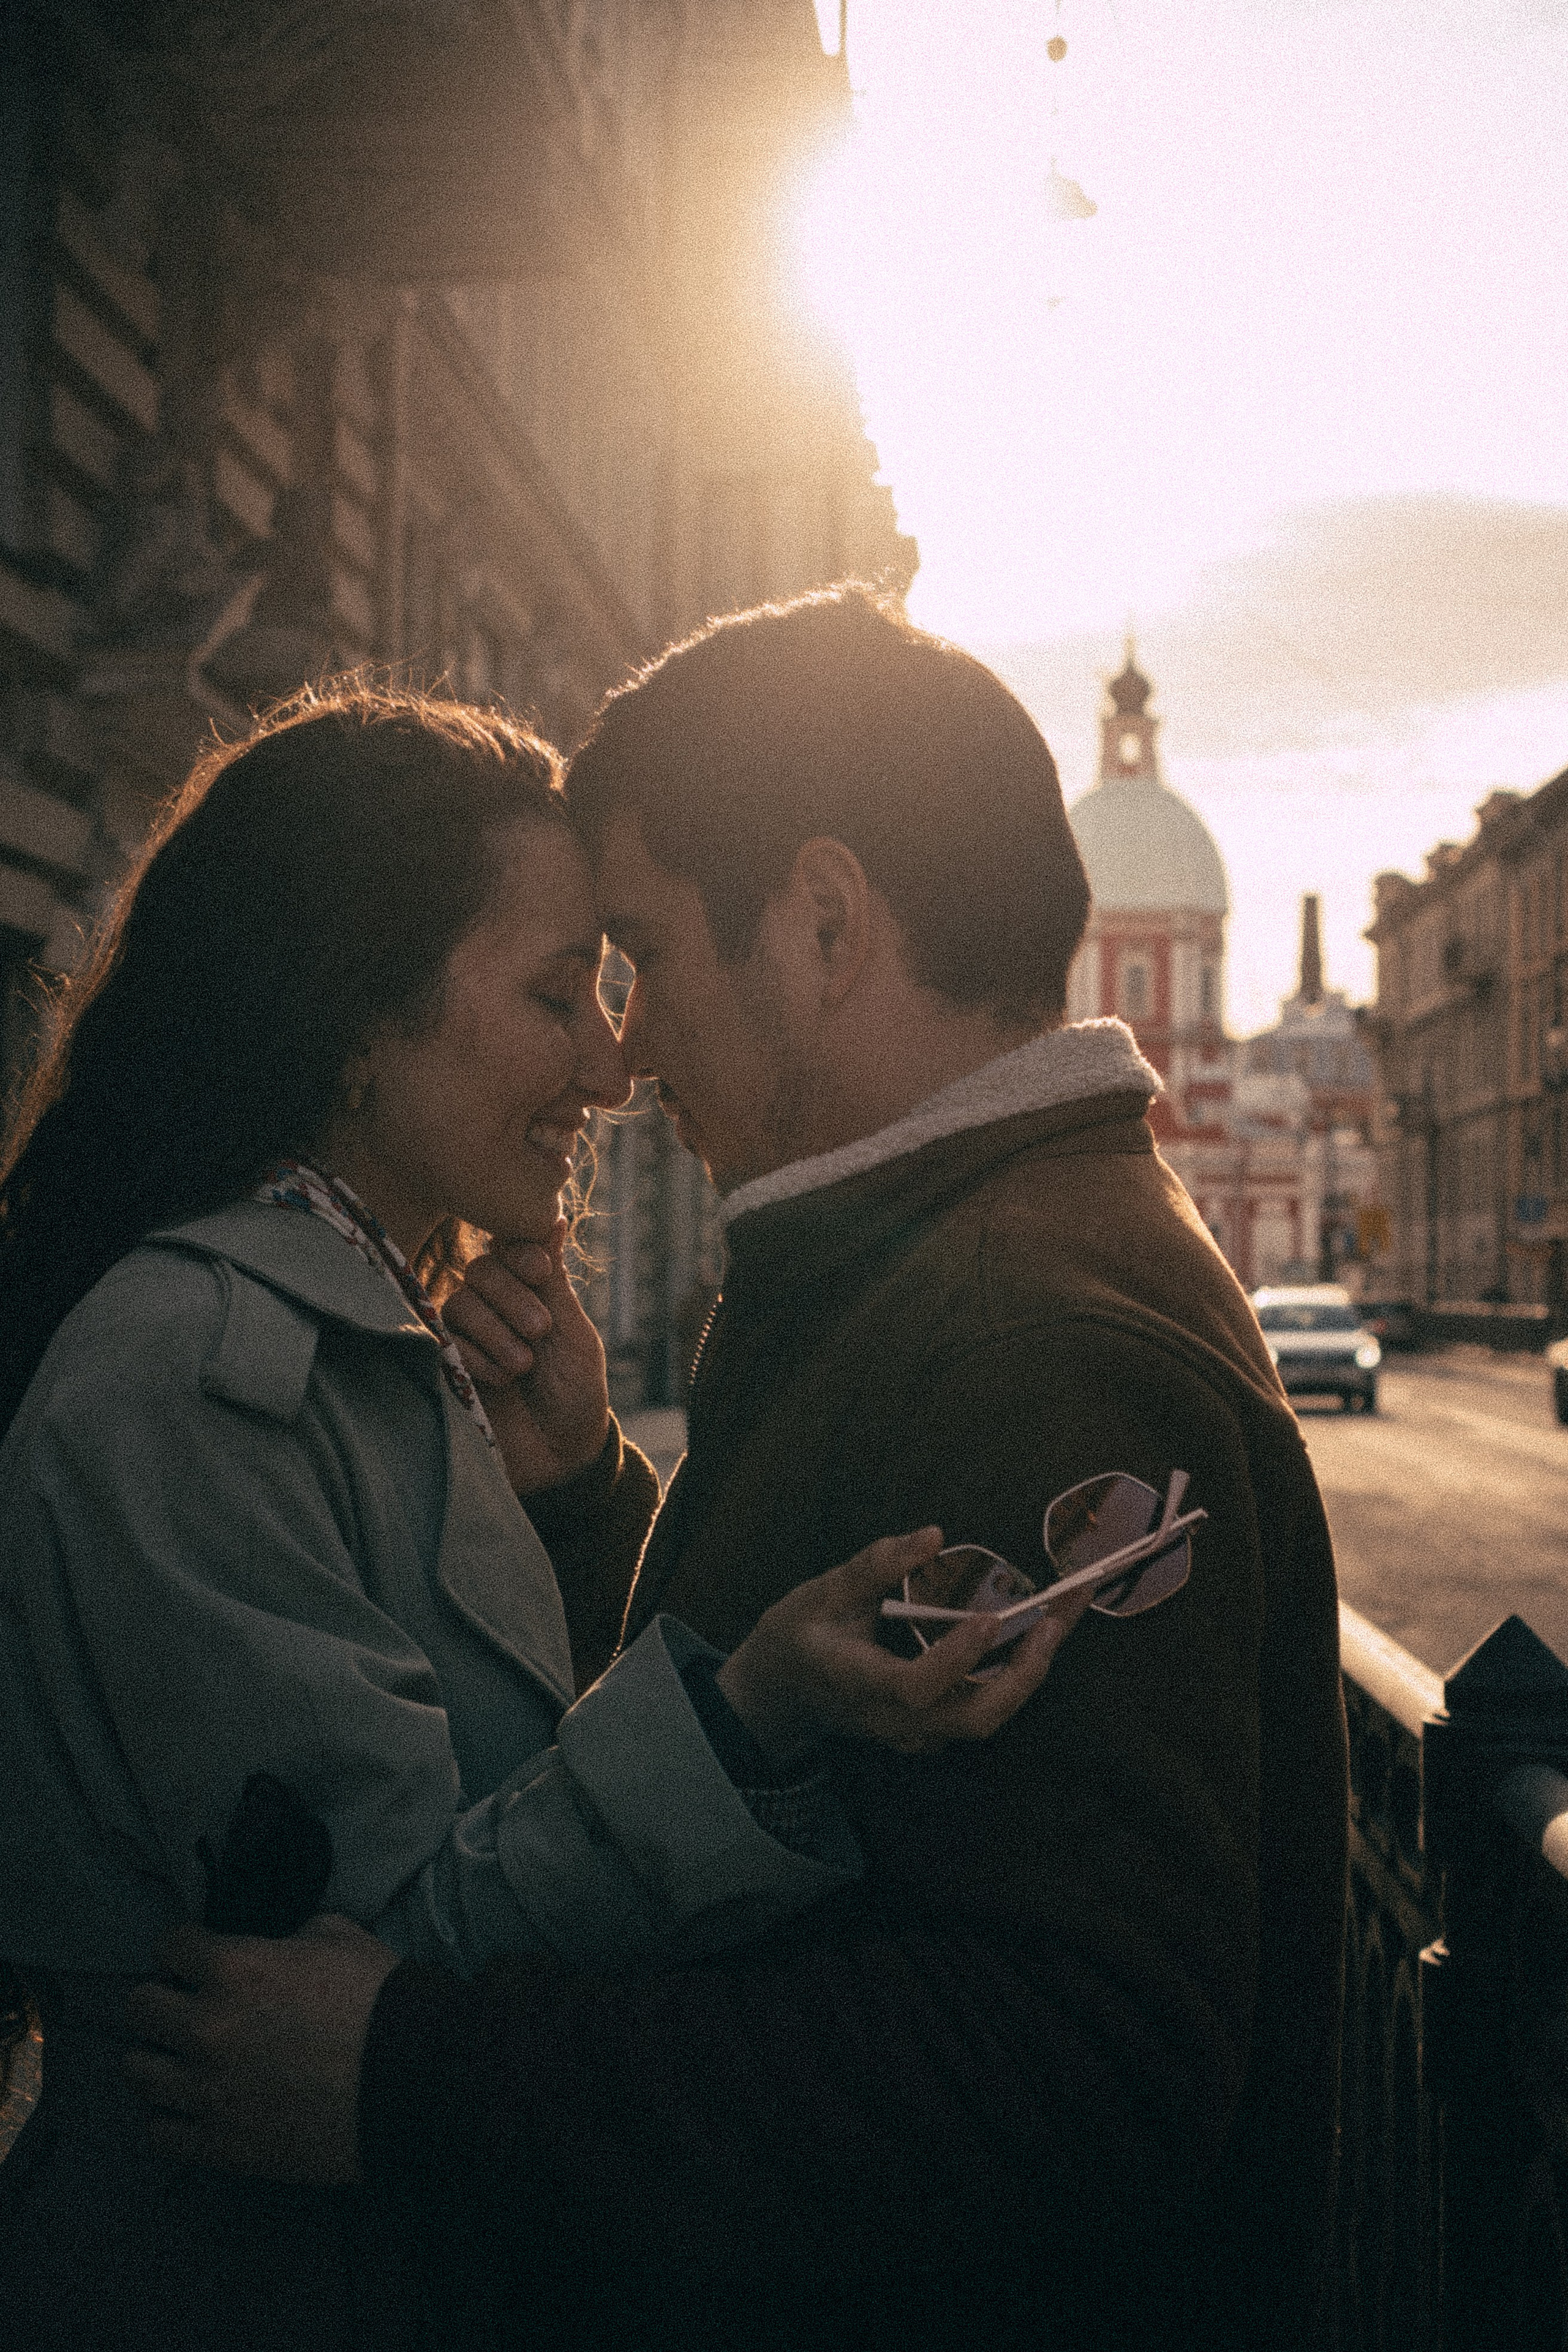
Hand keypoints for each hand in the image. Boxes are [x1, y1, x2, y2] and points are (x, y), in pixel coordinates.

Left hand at [122, 1914, 398, 2182]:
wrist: (413, 2080)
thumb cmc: (380, 1999)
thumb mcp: (337, 1935)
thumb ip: (286, 1935)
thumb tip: (270, 1946)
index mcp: (235, 1967)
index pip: (169, 1945)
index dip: (186, 1948)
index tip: (198, 1959)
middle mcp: (207, 2027)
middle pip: (137, 2007)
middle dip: (162, 2000)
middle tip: (189, 2007)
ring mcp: (208, 2091)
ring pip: (137, 2070)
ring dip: (161, 2057)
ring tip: (187, 2059)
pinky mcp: (219, 2145)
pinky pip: (158, 2131)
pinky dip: (172, 2115)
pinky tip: (198, 2104)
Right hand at [445, 1217, 609, 1493]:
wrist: (561, 1457)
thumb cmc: (575, 1393)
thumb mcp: (573, 1333)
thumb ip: (554, 1280)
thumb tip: (555, 1216)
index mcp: (527, 1292)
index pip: (508, 1248)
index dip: (519, 1252)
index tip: (540, 1271)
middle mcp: (492, 1307)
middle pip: (480, 1270)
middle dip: (511, 1295)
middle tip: (540, 1329)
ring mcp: (466, 1337)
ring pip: (459, 1302)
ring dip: (495, 1329)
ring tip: (523, 1365)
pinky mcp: (445, 1366)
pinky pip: (442, 1340)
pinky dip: (473, 1354)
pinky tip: (500, 1379)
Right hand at [715, 1528, 1092, 1762]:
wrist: (780, 1694)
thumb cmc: (799, 1636)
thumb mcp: (822, 1591)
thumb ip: (875, 1565)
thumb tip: (933, 1535)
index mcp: (857, 1683)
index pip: (915, 1686)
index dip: (955, 1658)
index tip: (988, 1618)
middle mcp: (892, 1719)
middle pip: (971, 1719)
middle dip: (1021, 1675)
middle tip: (1054, 1621)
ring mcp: (914, 1732)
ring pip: (984, 1719)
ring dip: (1029, 1672)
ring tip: (1062, 1616)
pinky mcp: (929, 1729)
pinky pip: (979, 1710)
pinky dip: (1013, 1675)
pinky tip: (1035, 1633)